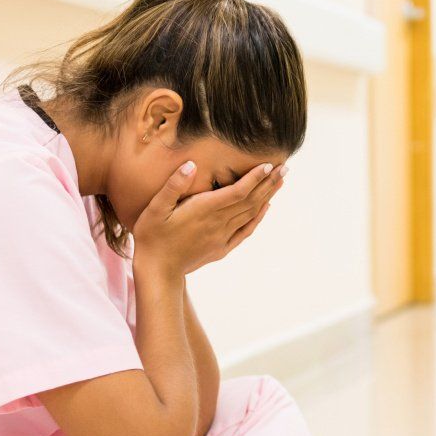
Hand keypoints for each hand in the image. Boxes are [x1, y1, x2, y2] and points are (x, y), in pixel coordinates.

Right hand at [132, 162, 283, 274]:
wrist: (157, 271)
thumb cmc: (151, 236)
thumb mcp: (155, 208)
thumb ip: (174, 186)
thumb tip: (191, 165)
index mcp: (203, 210)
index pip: (237, 191)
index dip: (255, 178)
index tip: (269, 165)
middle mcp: (217, 223)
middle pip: (250, 201)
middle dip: (268, 183)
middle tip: (284, 168)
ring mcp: (222, 237)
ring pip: (251, 214)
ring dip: (267, 197)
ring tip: (280, 182)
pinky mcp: (221, 248)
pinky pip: (245, 231)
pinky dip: (258, 218)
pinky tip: (266, 208)